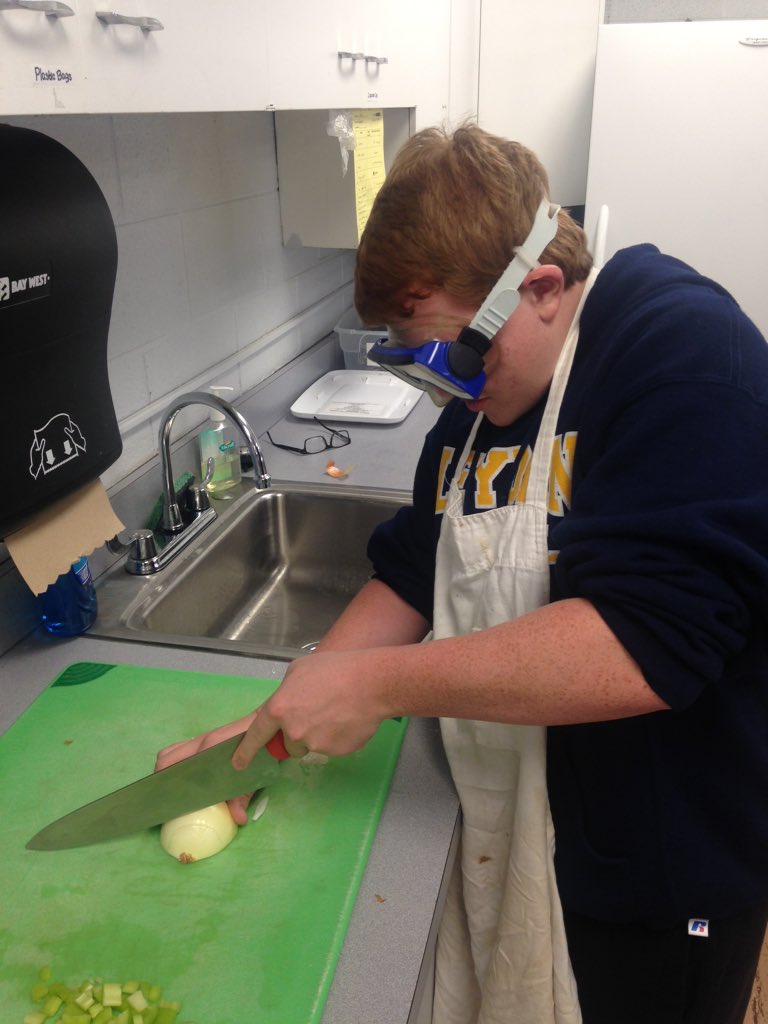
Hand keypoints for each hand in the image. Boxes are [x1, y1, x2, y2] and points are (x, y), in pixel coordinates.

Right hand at [155, 711, 259, 825]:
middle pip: (167, 757)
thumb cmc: (262, 749)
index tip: (163, 799)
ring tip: (172, 788)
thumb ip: (242, 797)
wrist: (273, 725)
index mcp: (207, 748)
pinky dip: (178, 762)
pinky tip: (186, 778)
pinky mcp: (208, 738)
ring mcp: (203, 738)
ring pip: (173, 751)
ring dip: (168, 768)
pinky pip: (184, 748)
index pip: (174, 763)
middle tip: (166, 796)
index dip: (165, 781)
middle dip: (161, 775)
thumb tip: (238, 820)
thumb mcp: (252, 776)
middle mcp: (201, 741)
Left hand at [231, 648, 388, 769]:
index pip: (256, 735)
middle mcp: (293, 731)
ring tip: (336, 712)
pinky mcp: (335, 752)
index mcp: (279, 708)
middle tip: (317, 712)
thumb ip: (285, 692)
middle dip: (298, 733)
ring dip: (318, 735)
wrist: (372, 683)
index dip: (246, 751)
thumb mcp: (299, 670)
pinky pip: (330, 748)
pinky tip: (348, 719)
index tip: (238, 763)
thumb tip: (284, 705)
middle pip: (288, 743)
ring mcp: (314, 744)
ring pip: (310, 745)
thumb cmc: (335, 669)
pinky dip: (337, 738)